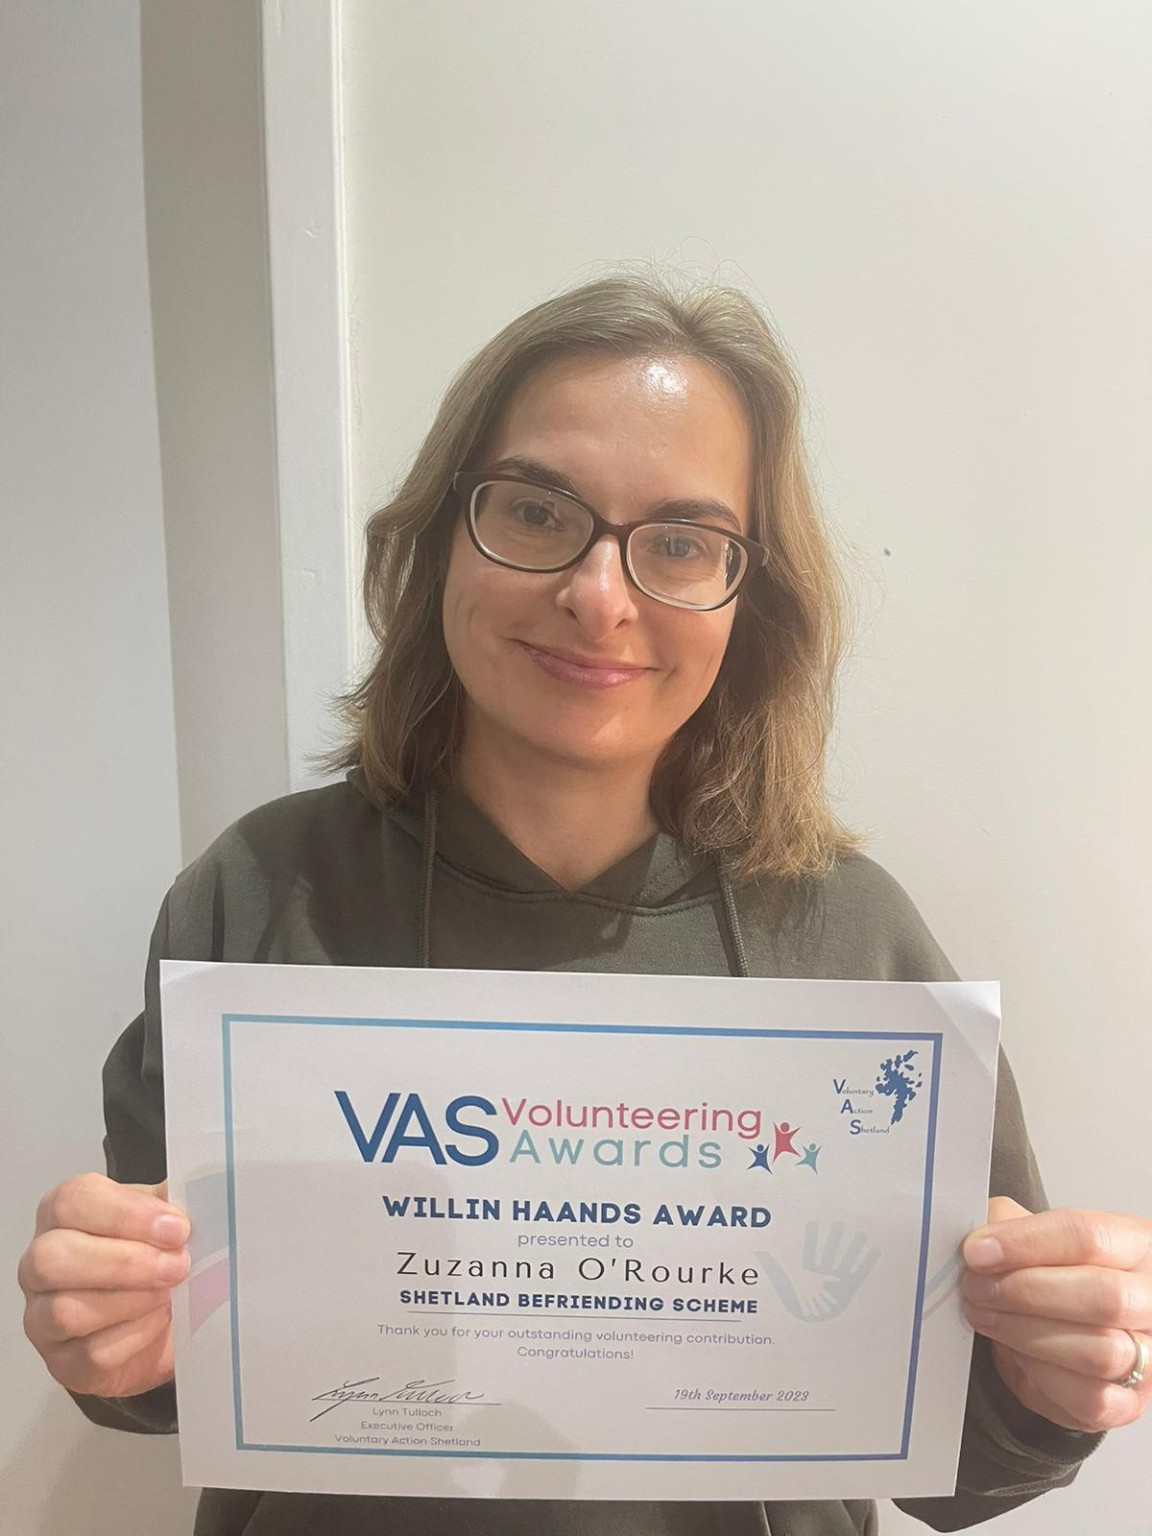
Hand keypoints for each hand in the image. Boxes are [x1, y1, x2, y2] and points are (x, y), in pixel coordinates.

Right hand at [19, 1172, 189, 1398]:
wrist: (164, 1322)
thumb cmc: (155, 1259)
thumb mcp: (164, 1220)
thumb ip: (172, 1204)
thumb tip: (197, 1190)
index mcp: (64, 1214)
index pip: (73, 1202)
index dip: (125, 1214)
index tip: (176, 1227)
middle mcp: (41, 1264)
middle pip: (53, 1259)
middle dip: (126, 1262)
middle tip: (177, 1265)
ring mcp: (43, 1318)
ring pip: (66, 1311)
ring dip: (132, 1301)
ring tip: (171, 1292)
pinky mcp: (63, 1363)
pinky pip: (91, 1354)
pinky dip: (135, 1336)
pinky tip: (160, 1320)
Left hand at [760, 1220, 880, 1320]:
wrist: (810, 1325)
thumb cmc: (794, 1306)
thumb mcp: (782, 1286)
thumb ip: (773, 1269)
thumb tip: (759, 1254)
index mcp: (807, 1270)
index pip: (810, 1250)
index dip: (812, 1237)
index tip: (813, 1221)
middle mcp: (823, 1272)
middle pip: (830, 1252)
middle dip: (834, 1238)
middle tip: (840, 1222)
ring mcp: (836, 1279)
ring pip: (846, 1260)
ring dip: (853, 1248)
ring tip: (861, 1233)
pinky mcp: (848, 1288)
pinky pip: (859, 1274)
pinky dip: (866, 1263)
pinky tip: (875, 1251)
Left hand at [962, 1197, 1151, 1432]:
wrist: (1066, 1329)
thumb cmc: (1054, 1273)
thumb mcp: (1032, 1234)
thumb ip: (1007, 1225)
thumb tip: (978, 1239)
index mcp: (1133, 1243)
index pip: (1087, 1236)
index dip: (1026, 1243)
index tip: (977, 1252)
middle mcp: (1151, 1298)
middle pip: (1102, 1295)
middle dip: (1025, 1292)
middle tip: (976, 1288)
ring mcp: (1148, 1354)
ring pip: (1099, 1351)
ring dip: (1025, 1334)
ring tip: (984, 1316)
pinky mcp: (1129, 1402)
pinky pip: (1092, 1399)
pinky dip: (1042, 1375)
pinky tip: (1013, 1352)